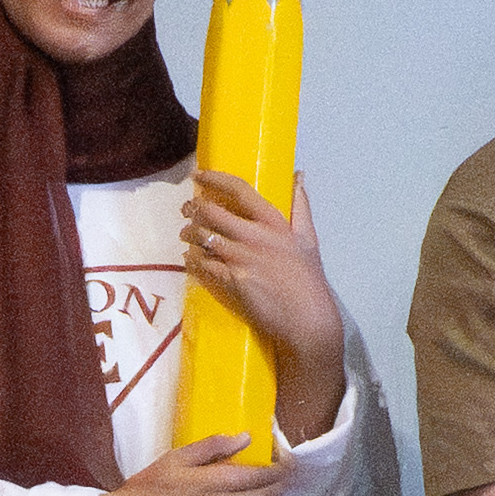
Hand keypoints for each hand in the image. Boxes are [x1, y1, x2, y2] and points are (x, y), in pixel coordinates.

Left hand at [179, 169, 349, 397]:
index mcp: (275, 223)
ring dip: (189, 233)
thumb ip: (301, 205)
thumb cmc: (308, 280)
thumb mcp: (308, 238)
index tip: (199, 175)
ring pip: (203, 237)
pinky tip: (189, 258)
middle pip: (213, 212)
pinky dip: (192, 260)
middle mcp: (256, 237)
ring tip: (185, 233)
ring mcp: (242, 259)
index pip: (240, 191)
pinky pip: (203, 265)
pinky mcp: (233, 281)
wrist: (307, 320)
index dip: (215, 179)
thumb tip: (299, 176)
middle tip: (186, 209)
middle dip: (194, 208)